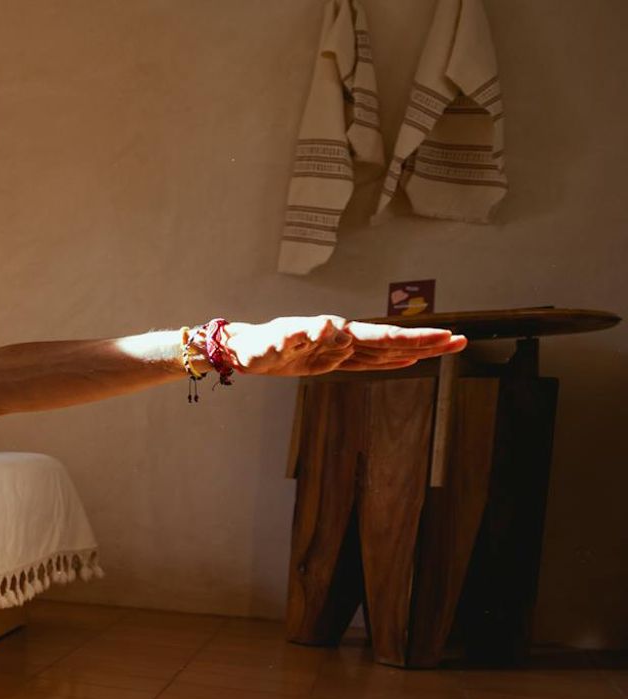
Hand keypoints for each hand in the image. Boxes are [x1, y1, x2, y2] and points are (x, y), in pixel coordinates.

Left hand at [222, 316, 466, 376]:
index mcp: (337, 333)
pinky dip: (391, 362)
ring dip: (417, 350)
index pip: (382, 337)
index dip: (412, 338)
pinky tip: (409, 360)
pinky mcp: (333, 362)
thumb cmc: (258, 344)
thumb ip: (301, 335)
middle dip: (427, 342)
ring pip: (386, 352)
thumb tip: (331, 327)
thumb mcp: (276, 341)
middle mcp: (344, 339)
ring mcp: (341, 351)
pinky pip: (369, 363)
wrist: (245, 349)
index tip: (441, 335)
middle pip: (393, 342)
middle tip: (462, 340)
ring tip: (448, 346)